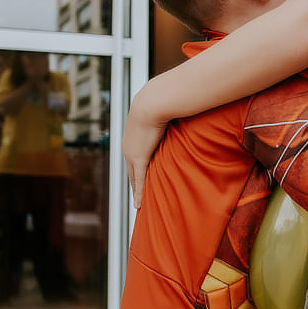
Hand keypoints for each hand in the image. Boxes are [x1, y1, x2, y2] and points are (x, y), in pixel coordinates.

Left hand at [122, 86, 167, 207]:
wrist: (151, 102)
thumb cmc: (159, 102)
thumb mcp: (162, 112)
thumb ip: (168, 117)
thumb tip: (180, 111)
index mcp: (131, 137)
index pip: (133, 159)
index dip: (136, 170)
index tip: (140, 179)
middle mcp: (127, 148)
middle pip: (131, 171)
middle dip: (134, 184)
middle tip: (138, 197)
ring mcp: (131, 154)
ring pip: (133, 178)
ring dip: (136, 191)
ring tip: (139, 204)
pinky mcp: (139, 158)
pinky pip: (139, 180)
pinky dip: (138, 194)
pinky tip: (139, 206)